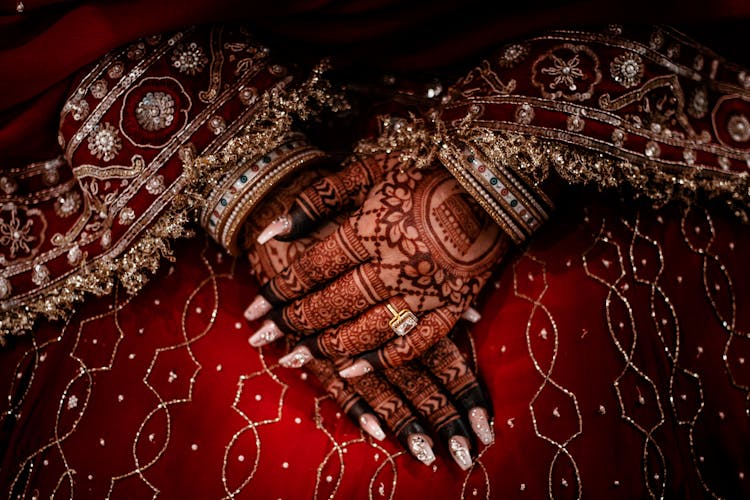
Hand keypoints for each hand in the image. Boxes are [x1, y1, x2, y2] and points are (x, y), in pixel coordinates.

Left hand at [246, 155, 508, 373]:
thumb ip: (319, 198)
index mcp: (370, 229)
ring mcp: (423, 291)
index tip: (254, 308)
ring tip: (295, 359)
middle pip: (333, 303)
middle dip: (293, 323)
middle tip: (262, 340)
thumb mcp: (368, 171)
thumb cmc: (424, 173)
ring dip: (327, 347)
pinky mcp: (450, 307)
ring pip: (366, 329)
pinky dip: (382, 359)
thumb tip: (273, 231)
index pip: (313, 269)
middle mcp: (392, 265)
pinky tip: (353, 370)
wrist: (491, 185)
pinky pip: (414, 343)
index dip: (279, 290)